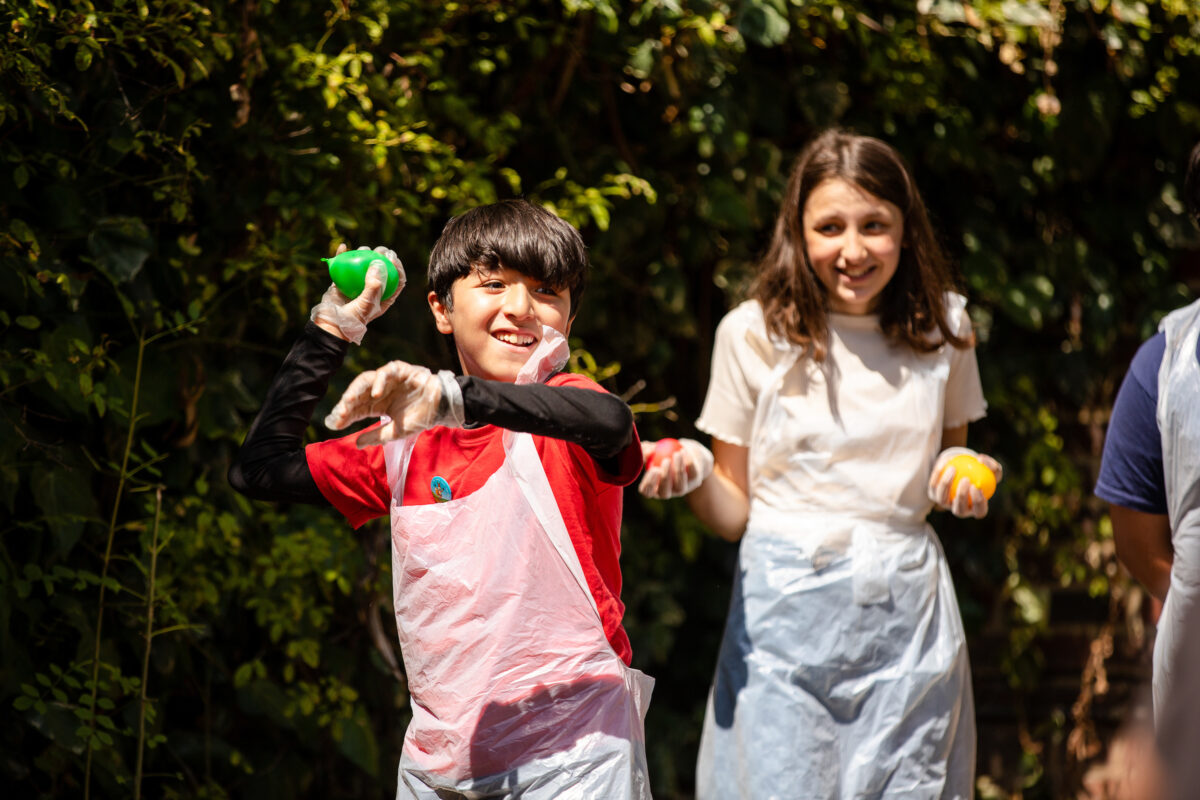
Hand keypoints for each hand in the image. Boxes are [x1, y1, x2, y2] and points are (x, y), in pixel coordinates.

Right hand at [310, 244, 405, 343]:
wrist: (332, 325)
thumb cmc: (354, 317)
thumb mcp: (368, 303)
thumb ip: (374, 285)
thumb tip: (378, 263)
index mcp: (384, 297)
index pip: (396, 279)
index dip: (397, 267)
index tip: (392, 257)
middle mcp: (372, 289)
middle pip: (381, 268)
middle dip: (382, 256)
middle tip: (379, 250)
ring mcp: (357, 284)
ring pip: (363, 264)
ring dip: (364, 253)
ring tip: (364, 249)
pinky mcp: (342, 282)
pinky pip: (343, 266)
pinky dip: (342, 255)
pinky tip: (343, 247)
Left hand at [324, 360, 463, 445]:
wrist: (441, 407)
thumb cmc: (420, 418)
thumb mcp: (396, 431)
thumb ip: (377, 436)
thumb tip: (356, 444)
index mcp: (376, 404)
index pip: (355, 408)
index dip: (345, 416)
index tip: (335, 424)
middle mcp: (379, 391)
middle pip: (357, 394)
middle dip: (347, 404)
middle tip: (340, 413)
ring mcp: (387, 380)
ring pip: (365, 380)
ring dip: (356, 390)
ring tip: (350, 402)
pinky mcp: (399, 370)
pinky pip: (386, 372)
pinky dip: (379, 381)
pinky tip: (375, 393)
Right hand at [638, 438, 714, 499]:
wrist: (688, 454)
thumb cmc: (665, 453)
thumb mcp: (655, 450)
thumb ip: (647, 450)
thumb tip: (646, 449)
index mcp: (654, 487)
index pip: (647, 492)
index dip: (648, 484)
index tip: (652, 469)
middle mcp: (668, 492)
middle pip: (664, 492)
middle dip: (665, 478)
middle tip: (665, 461)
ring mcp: (682, 489)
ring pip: (680, 485)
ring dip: (678, 469)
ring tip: (676, 453)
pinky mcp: (695, 481)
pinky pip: (692, 474)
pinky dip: (688, 462)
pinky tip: (684, 451)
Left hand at [927, 447, 1002, 518]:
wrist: (963, 473)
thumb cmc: (982, 473)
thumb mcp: (992, 470)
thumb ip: (992, 466)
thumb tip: (981, 460)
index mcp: (976, 509)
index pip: (979, 511)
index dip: (978, 502)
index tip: (977, 486)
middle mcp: (960, 510)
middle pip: (959, 509)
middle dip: (962, 496)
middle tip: (966, 479)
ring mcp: (945, 504)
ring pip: (942, 499)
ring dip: (946, 484)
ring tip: (953, 468)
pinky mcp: (934, 495)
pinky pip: (933, 486)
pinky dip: (938, 474)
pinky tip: (946, 461)